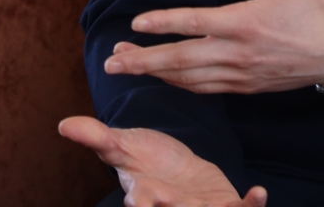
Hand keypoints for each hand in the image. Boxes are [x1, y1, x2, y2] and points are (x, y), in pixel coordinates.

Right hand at [58, 116, 267, 206]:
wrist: (174, 170)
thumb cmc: (144, 160)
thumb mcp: (120, 147)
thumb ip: (97, 137)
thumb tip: (64, 124)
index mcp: (145, 192)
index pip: (142, 200)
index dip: (143, 201)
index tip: (143, 198)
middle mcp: (171, 206)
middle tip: (178, 202)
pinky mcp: (223, 204)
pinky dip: (251, 205)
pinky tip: (259, 192)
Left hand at [105, 0, 323, 92]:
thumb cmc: (320, 9)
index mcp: (246, 23)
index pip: (195, 23)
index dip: (164, 23)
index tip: (137, 23)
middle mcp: (239, 54)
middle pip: (182, 61)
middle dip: (144, 62)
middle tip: (112, 61)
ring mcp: (242, 75)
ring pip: (190, 80)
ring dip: (156, 75)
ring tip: (127, 69)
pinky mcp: (249, 87)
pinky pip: (207, 89)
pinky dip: (181, 86)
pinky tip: (166, 80)